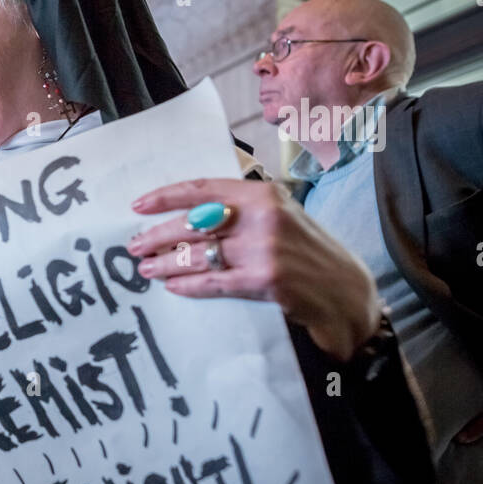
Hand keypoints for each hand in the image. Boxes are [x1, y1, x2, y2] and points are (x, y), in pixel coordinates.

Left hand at [128, 177, 381, 361]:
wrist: (348, 293)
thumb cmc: (310, 254)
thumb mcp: (282, 218)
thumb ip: (243, 211)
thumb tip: (189, 216)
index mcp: (264, 194)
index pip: (203, 189)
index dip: (165, 197)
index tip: (137, 206)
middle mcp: (264, 217)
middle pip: (193, 224)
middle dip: (157, 236)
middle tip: (134, 246)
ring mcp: (265, 249)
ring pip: (198, 254)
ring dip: (166, 263)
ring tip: (146, 269)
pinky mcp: (266, 280)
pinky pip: (213, 282)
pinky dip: (188, 286)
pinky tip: (172, 288)